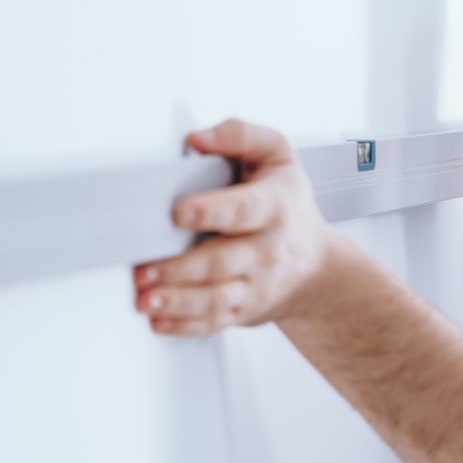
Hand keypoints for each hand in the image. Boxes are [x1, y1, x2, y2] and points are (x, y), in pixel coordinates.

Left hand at [132, 119, 336, 335]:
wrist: (317, 264)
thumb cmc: (288, 204)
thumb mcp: (277, 155)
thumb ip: (239, 136)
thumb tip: (198, 138)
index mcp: (275, 206)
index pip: (244, 210)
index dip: (212, 211)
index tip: (181, 212)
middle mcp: (267, 249)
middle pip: (221, 262)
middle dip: (180, 268)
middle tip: (145, 268)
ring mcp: (256, 285)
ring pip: (215, 299)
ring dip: (177, 302)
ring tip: (147, 299)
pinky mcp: (243, 310)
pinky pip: (213, 323)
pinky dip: (184, 326)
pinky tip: (160, 321)